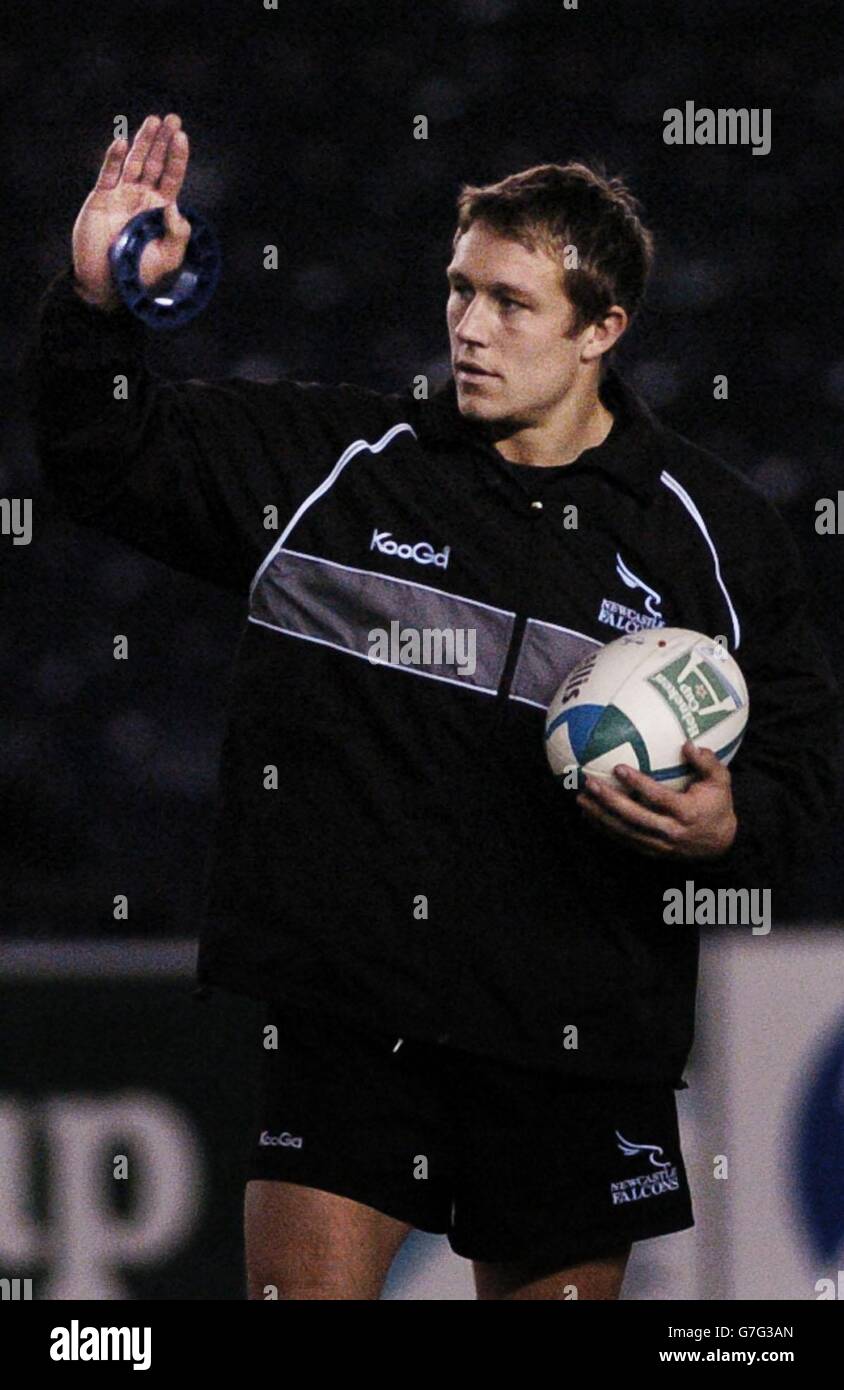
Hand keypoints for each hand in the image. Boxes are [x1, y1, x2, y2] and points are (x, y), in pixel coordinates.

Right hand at [72, 113, 191, 309]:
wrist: (109, 285)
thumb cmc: (141, 275)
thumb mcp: (169, 258)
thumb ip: (178, 233)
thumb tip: (175, 205)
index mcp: (161, 210)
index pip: (172, 177)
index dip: (177, 157)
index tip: (182, 137)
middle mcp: (142, 198)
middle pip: (154, 163)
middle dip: (163, 141)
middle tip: (172, 119)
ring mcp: (121, 196)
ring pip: (133, 162)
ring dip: (143, 142)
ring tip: (153, 121)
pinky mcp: (102, 198)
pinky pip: (109, 174)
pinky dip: (114, 159)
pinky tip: (122, 143)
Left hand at [575, 741, 737, 861]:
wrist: (721, 845)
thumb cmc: (718, 804)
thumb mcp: (721, 781)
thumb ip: (706, 762)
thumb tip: (688, 744)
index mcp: (687, 812)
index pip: (658, 798)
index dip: (638, 784)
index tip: (618, 768)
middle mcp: (671, 831)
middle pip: (634, 817)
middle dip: (609, 801)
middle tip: (589, 783)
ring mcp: (660, 844)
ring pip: (625, 831)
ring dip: (600, 816)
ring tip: (581, 799)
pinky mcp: (651, 852)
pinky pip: (624, 840)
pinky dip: (605, 829)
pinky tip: (588, 816)